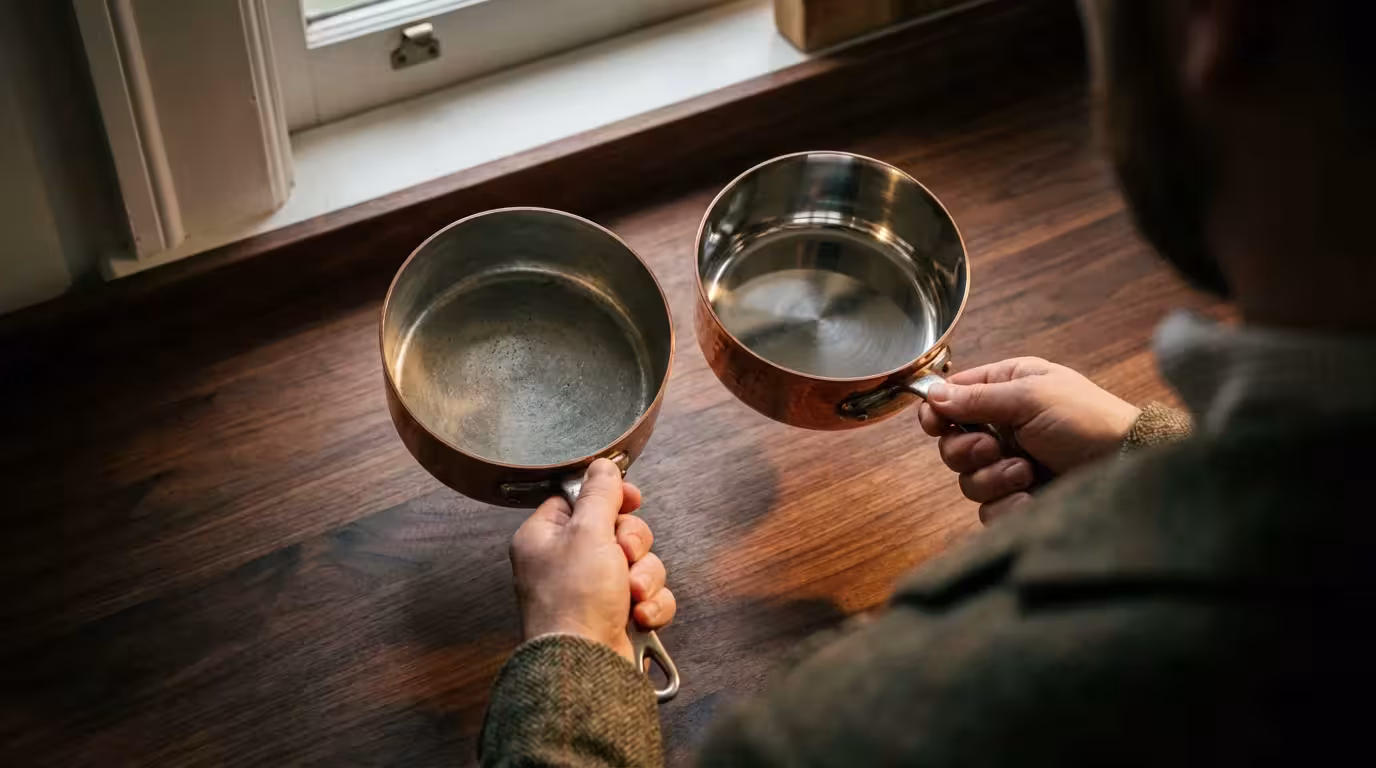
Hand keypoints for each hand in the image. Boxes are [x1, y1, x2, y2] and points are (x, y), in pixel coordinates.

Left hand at [510, 458, 676, 662]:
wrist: (585, 667)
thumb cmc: (573, 602)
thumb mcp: (587, 532)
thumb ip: (600, 494)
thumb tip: (603, 465)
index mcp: (545, 538)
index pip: (579, 500)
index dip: (610, 497)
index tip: (631, 499)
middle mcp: (567, 563)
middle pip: (617, 530)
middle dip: (633, 544)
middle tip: (624, 556)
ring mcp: (593, 592)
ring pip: (640, 563)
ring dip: (646, 576)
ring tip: (632, 595)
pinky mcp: (618, 616)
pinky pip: (650, 595)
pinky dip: (652, 604)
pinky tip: (640, 616)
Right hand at [917, 357, 1139, 523]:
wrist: (1127, 465)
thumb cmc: (1088, 421)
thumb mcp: (1031, 397)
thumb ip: (977, 397)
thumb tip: (932, 395)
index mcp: (1006, 389)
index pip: (952, 398)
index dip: (937, 412)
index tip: (935, 424)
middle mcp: (1004, 426)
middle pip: (951, 444)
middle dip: (967, 450)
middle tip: (993, 448)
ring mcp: (1011, 464)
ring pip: (967, 480)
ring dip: (993, 478)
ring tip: (1026, 472)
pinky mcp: (1019, 498)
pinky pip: (989, 509)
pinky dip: (1008, 504)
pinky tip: (1032, 495)